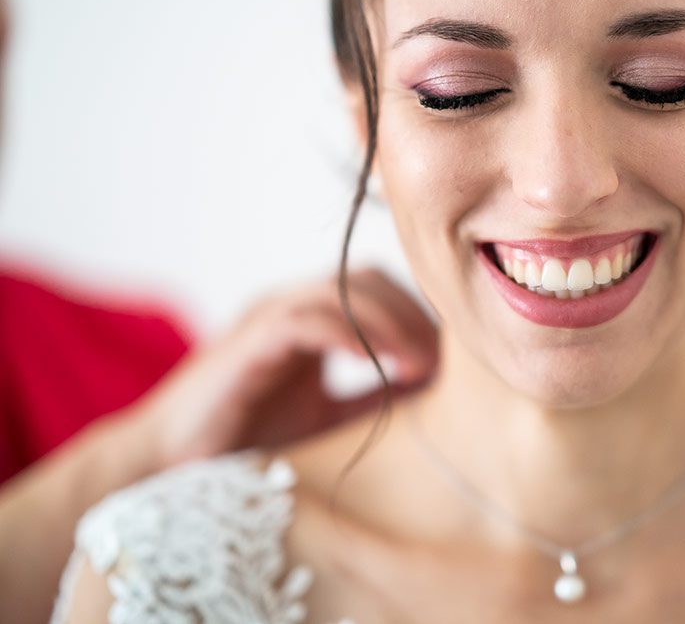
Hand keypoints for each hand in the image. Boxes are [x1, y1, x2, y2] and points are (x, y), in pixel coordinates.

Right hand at [130, 266, 437, 467]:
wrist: (170, 466)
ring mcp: (268, 319)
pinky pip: (304, 321)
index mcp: (312, 319)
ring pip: (342, 291)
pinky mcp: (248, 343)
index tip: (452, 357)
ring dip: (390, 324)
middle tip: (444, 362)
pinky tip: (377, 363)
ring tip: (420, 367)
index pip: (378, 288)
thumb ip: (376, 395)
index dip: (419, 314)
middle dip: (413, 315)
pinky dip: (346, 335)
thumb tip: (440, 388)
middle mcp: (292, 308)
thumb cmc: (250, 443)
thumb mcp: (331, 416)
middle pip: (368, 279)